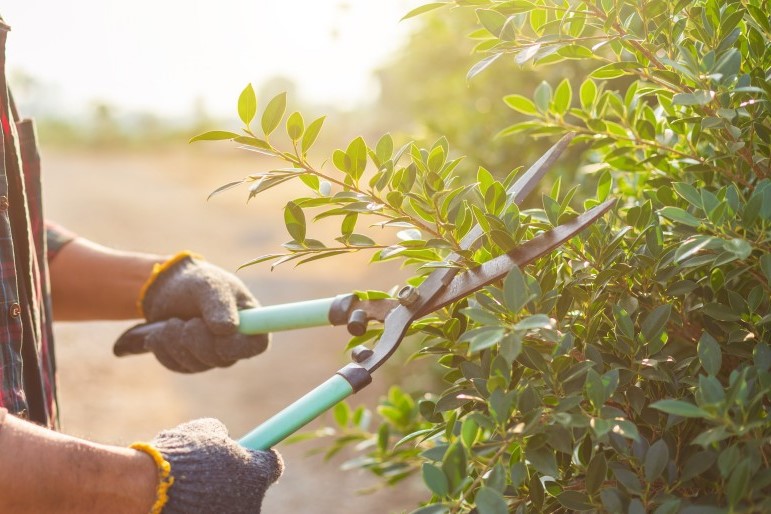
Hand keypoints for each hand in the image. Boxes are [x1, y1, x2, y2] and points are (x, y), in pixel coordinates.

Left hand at [141, 253, 269, 371]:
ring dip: (176, 342)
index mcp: (251, 322)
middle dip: (197, 340)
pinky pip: (177, 365)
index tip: (219, 332)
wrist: (169, 288)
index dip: (238, 345)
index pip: (256, 345)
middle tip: (183, 322)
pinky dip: (163, 349)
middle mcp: (235, 343)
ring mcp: (213, 356)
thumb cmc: (197, 281)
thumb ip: (219, 304)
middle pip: (222, 359)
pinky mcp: (190, 362)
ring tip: (169, 322)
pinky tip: (157, 335)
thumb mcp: (209, 284)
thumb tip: (227, 329)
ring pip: (196, 364)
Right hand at [147, 418, 282, 513]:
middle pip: (252, 489)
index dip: (260, 457)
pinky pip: (214, 512)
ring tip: (191, 486)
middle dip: (236, 479)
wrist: (149, 488)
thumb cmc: (179, 455)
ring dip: (218, 496)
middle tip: (212, 471)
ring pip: (231, 504)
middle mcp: (252, 503)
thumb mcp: (205, 430)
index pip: (273, 465)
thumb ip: (222, 435)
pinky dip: (203, 507)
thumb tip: (223, 438)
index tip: (250, 453)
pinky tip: (183, 501)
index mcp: (257, 473)